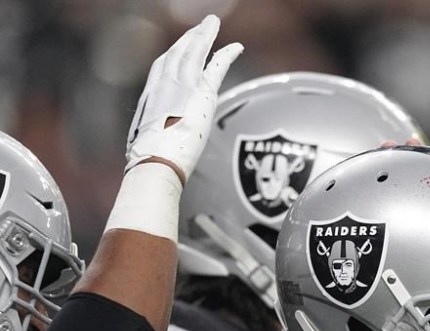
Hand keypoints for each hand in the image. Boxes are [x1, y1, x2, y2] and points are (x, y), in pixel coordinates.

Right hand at [126, 14, 242, 181]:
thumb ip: (151, 133)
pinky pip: (216, 67)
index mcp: (151, 96)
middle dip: (189, 38)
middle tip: (200, 27)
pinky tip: (237, 46)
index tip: (180, 46)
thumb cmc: (149, 159)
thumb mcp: (144, 140)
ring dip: (204, 35)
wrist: (154, 161)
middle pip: (177, 53)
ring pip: (194, 52)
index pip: (163, 68)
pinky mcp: (201, 93)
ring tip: (213, 23)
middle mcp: (164, 84)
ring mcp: (182, 86)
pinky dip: (227, 54)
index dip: (173, 54)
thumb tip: (148, 145)